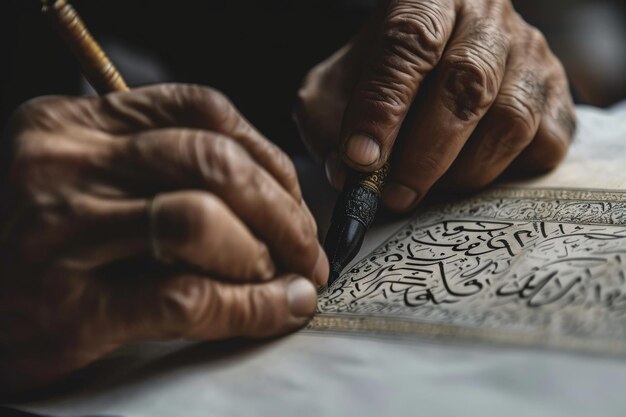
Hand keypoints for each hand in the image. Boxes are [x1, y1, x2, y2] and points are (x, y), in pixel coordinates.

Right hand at [0, 84, 327, 393]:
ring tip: (282, 277)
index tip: (294, 193)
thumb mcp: (87, 181)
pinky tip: (276, 310)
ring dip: (264, 253)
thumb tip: (270, 195)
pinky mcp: (69, 307)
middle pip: (212, 162)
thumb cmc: (37, 244)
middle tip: (307, 245)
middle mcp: (64, 166)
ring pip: (200, 220)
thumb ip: (161, 171)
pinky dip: (248, 306)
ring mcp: (62, 234)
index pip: (202, 111)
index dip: (268, 155)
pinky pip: (186, 296)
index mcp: (74, 125)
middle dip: (282, 208)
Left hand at [295, 0, 575, 210]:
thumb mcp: (339, 85)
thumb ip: (330, 122)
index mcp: (427, 0)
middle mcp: (486, 18)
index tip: (362, 159)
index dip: (384, 106)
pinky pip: (544, 142)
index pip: (409, 45)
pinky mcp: (556, 93)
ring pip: (510, 119)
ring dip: (464, 170)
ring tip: (429, 190)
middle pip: (466, 83)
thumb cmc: (384, 74)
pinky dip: (505, 173)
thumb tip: (348, 174)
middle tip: (395, 195)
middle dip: (425, 153)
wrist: (439, 55)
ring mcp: (530, 54)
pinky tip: (470, 174)